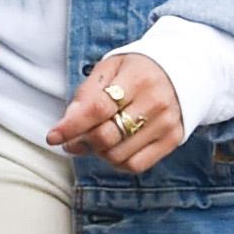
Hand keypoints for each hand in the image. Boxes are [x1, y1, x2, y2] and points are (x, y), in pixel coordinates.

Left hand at [48, 52, 183, 175]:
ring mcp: (166, 124)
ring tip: (98, 138)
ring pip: (119, 156)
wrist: (179, 72)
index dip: (72, 126)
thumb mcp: (109, 68)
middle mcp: (155, 102)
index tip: (53, 136)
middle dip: (83, 141)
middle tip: (74, 139)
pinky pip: (136, 165)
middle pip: (107, 136)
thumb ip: (86, 95)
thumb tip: (66, 125)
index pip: (98, 108)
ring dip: (100, 153)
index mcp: (137, 78)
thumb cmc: (136, 70)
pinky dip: (118, 163)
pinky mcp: (172, 140)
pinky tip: (115, 148)